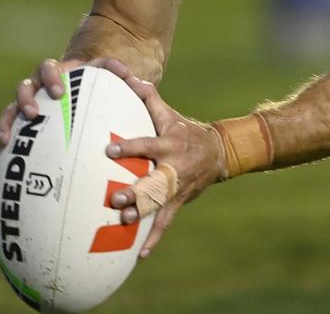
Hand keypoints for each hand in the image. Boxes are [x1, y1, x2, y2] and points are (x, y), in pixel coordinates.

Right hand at [0, 57, 128, 157]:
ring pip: (12, 109)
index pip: (49, 68)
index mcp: (61, 74)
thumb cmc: (108, 88)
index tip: (56, 92)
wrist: (96, 94)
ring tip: (6, 141)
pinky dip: (3, 150)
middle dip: (26, 99)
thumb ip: (124, 78)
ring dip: (8, 122)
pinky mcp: (27, 124)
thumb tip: (136, 82)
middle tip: (33, 114)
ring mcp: (33, 105)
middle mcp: (41, 88)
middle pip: (25, 86)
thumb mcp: (116, 80)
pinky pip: (12, 135)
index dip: (50, 78)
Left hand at [105, 75, 226, 258]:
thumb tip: (127, 76)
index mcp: (169, 144)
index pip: (148, 144)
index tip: (109, 150)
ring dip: (142, 215)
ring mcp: (177, 188)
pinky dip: (153, 238)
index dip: (130, 147)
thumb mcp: (170, 113)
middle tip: (114, 199)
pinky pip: (165, 223)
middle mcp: (173, 168)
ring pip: (159, 204)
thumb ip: (148, 98)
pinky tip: (139, 254)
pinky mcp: (178, 203)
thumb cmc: (185, 129)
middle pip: (153, 180)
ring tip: (123, 224)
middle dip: (135, 191)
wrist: (219, 153)